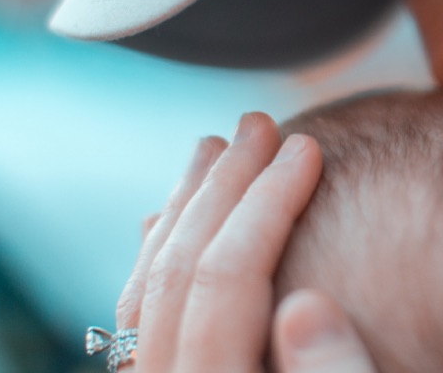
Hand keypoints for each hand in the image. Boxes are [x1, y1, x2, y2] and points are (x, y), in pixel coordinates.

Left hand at [114, 112, 376, 371]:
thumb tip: (307, 306)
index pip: (229, 277)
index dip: (268, 203)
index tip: (307, 147)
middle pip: (178, 272)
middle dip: (222, 186)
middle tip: (258, 123)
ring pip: (146, 288)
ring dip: (184, 209)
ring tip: (213, 149)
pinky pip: (135, 318)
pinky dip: (155, 256)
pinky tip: (168, 223)